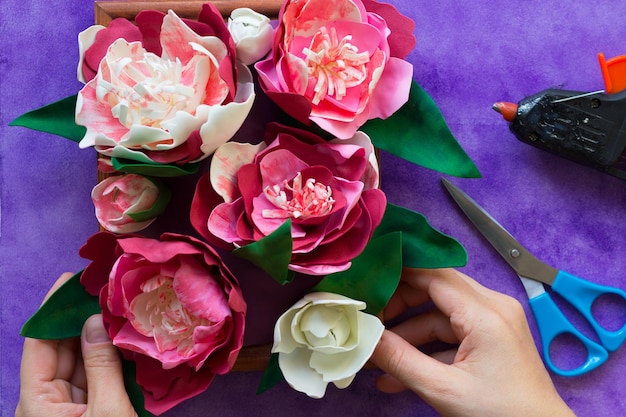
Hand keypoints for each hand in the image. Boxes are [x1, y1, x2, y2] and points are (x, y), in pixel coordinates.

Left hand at [16, 272, 136, 416]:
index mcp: (37, 402)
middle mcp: (47, 402)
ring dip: (100, 336)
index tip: (70, 280)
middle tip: (105, 290)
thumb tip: (96, 321)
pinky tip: (125, 337)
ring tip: (118, 308)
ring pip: (82, 361)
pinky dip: (110, 357)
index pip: (39, 344)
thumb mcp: (108, 411)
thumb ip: (102, 367)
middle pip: (61, 349)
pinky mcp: (90, 411)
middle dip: (82, 319)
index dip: (53, 309)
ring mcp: (68, 408)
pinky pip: (97, 377)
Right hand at [370, 268, 575, 416]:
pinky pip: (452, 332)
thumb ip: (400, 361)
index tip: (370, 283)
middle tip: (370, 321)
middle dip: (399, 305)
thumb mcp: (444, 390)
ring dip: (409, 333)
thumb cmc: (502, 416)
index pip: (433, 275)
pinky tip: (400, 373)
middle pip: (435, 289)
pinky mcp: (492, 338)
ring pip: (440, 314)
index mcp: (486, 314)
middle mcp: (493, 308)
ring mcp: (494, 322)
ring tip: (378, 357)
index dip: (398, 275)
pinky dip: (427, 348)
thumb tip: (365, 338)